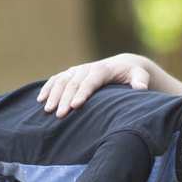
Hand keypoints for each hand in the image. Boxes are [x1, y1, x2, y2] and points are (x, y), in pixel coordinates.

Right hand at [37, 54, 152, 116]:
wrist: (123, 65)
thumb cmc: (132, 74)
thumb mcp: (140, 75)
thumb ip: (140, 81)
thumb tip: (140, 88)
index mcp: (103, 69)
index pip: (91, 81)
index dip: (82, 93)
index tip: (76, 106)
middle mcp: (87, 68)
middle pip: (73, 83)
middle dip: (65, 99)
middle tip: (59, 115)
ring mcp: (77, 70)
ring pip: (62, 81)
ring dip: (53, 95)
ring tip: (47, 110)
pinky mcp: (71, 73)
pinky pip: (56, 79)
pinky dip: (48, 88)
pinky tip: (40, 100)